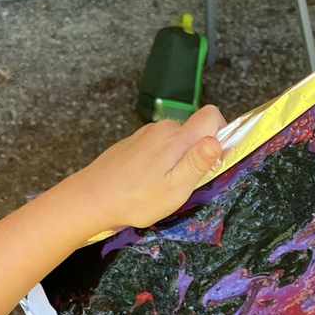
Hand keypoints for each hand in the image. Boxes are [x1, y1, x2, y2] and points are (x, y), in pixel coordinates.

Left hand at [75, 106, 225, 232]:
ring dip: (176, 158)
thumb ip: (198, 162)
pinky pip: (157, 145)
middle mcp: (163, 128)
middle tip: (184, 183)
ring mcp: (146, 133)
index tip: (214, 159)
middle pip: (193, 130)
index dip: (221, 133)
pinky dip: (159, 160)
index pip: (212, 115)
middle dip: (196, 152)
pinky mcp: (134, 142)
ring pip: (174, 139)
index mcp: (178, 138)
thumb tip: (218, 140)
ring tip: (162, 185)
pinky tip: (146, 181)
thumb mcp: (175, 188)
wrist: (93, 197)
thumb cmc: (137, 199)